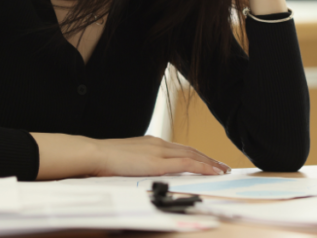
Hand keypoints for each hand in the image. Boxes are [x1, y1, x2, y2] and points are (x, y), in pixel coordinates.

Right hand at [92, 135, 230, 176]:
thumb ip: (139, 163)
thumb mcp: (127, 160)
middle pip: (190, 151)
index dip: (196, 156)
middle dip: (208, 159)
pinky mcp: (158, 161)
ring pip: (192, 155)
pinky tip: (212, 172)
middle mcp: (158, 144)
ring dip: (210, 163)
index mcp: (151, 143)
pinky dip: (202, 167)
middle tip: (222, 166)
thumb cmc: (105, 160)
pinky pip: (187, 164)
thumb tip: (144, 172)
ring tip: (222, 170)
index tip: (207, 161)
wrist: (94, 154)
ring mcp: (159, 151)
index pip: (180, 149)